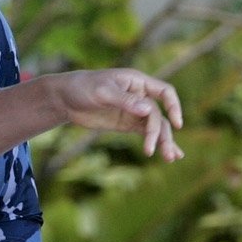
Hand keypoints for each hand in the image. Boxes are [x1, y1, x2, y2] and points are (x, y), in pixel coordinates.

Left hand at [54, 69, 183, 160]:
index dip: (173, 107)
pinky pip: (145, 133)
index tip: (176, 124)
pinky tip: (164, 154)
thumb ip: (124, 100)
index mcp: (137, 82)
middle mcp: (140, 96)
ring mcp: (134, 111)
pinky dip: (155, 142)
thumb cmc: (83, 87)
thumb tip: (147, 110)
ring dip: (163, 141)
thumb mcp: (102, 92)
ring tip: (169, 159)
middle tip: (164, 153)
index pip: (165, 92)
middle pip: (159, 116)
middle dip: (163, 134)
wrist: (65, 98)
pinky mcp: (126, 123)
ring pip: (155, 126)